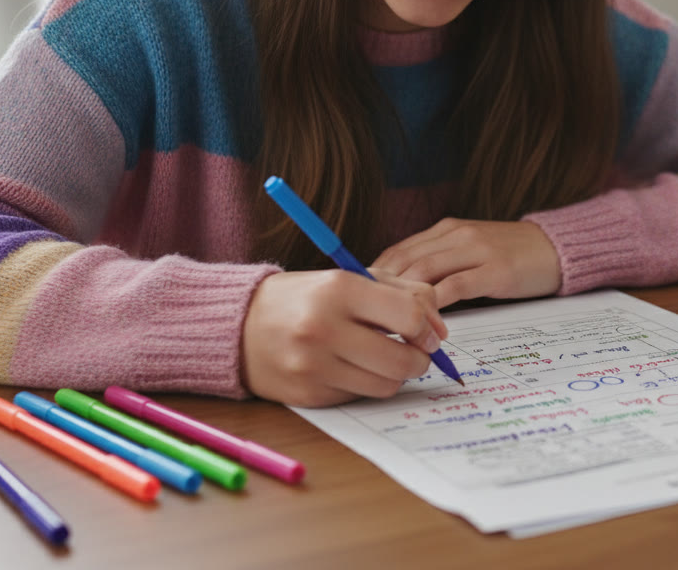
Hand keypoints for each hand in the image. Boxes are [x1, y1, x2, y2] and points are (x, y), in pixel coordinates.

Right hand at [241, 270, 448, 406]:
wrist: (238, 327)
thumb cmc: (304, 298)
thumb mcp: (350, 279)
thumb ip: (403, 293)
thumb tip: (440, 328)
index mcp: (338, 289)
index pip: (409, 316)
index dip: (429, 329)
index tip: (430, 333)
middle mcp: (324, 328)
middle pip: (403, 359)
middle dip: (420, 359)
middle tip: (415, 352)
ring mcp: (313, 366)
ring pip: (386, 385)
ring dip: (396, 375)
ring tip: (385, 359)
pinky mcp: (308, 395)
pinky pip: (359, 397)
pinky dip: (366, 385)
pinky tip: (354, 369)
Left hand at [372, 219, 560, 308]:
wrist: (556, 247)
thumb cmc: (510, 255)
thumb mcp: (469, 251)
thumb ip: (440, 264)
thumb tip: (401, 295)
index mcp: (446, 230)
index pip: (398, 251)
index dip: (374, 276)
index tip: (357, 302)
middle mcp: (456, 234)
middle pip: (405, 261)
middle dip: (380, 290)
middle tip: (363, 318)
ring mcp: (476, 250)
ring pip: (425, 272)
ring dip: (403, 300)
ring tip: (388, 324)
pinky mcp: (495, 270)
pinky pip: (456, 286)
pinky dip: (436, 305)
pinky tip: (426, 323)